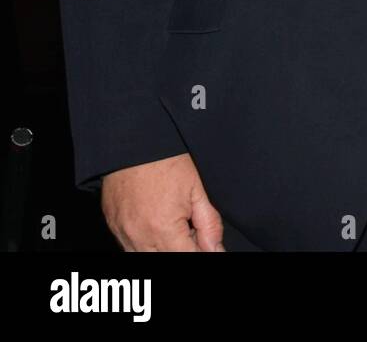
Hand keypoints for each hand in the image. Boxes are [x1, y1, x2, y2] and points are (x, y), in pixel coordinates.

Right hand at [101, 153, 225, 251]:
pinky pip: (129, 248)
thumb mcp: (197, 190)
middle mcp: (140, 238)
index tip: (209, 246)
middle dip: (184, 250)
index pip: (188, 257)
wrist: (134, 144)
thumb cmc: (166, 163)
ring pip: (146, 258)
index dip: (202, 252)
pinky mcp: (113, 228)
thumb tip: (216, 249)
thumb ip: (209, 223)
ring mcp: (123, 235)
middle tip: (192, 233)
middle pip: (166, 260)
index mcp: (164, 230)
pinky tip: (157, 228)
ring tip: (174, 228)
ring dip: (164, 250)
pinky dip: (145, 245)